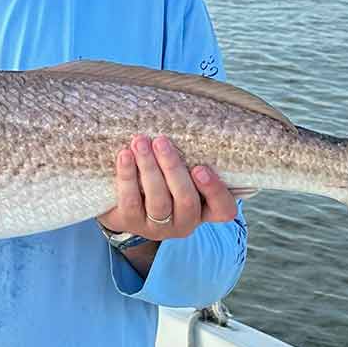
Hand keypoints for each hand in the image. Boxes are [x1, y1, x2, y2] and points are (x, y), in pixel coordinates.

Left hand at [98, 135, 237, 239]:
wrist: (124, 202)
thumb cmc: (162, 179)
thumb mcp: (181, 172)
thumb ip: (189, 158)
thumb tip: (187, 119)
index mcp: (204, 210)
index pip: (223, 209)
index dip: (215, 191)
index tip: (200, 168)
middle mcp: (185, 223)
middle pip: (186, 200)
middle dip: (172, 168)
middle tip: (160, 141)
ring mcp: (158, 228)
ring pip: (158, 201)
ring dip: (149, 168)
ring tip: (140, 143)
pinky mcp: (132, 223)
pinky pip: (131, 201)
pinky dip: (128, 176)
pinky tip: (125, 155)